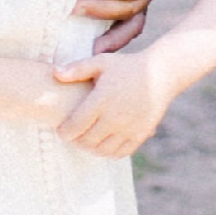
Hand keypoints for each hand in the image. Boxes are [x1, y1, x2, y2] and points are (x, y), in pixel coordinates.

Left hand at [53, 46, 168, 158]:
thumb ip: (77, 69)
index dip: (64, 132)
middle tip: (73, 135)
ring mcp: (129, 128)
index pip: (74, 127)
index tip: (62, 129)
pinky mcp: (141, 134)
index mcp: (101, 100)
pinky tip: (105, 143)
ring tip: (88, 139)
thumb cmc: (127, 66)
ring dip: (91, 148)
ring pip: (102, 150)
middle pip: (86, 141)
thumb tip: (54, 74)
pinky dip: (109, 152)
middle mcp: (114, 117)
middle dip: (76, 140)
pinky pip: (120, 152)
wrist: (161, 73)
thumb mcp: (101, 62)